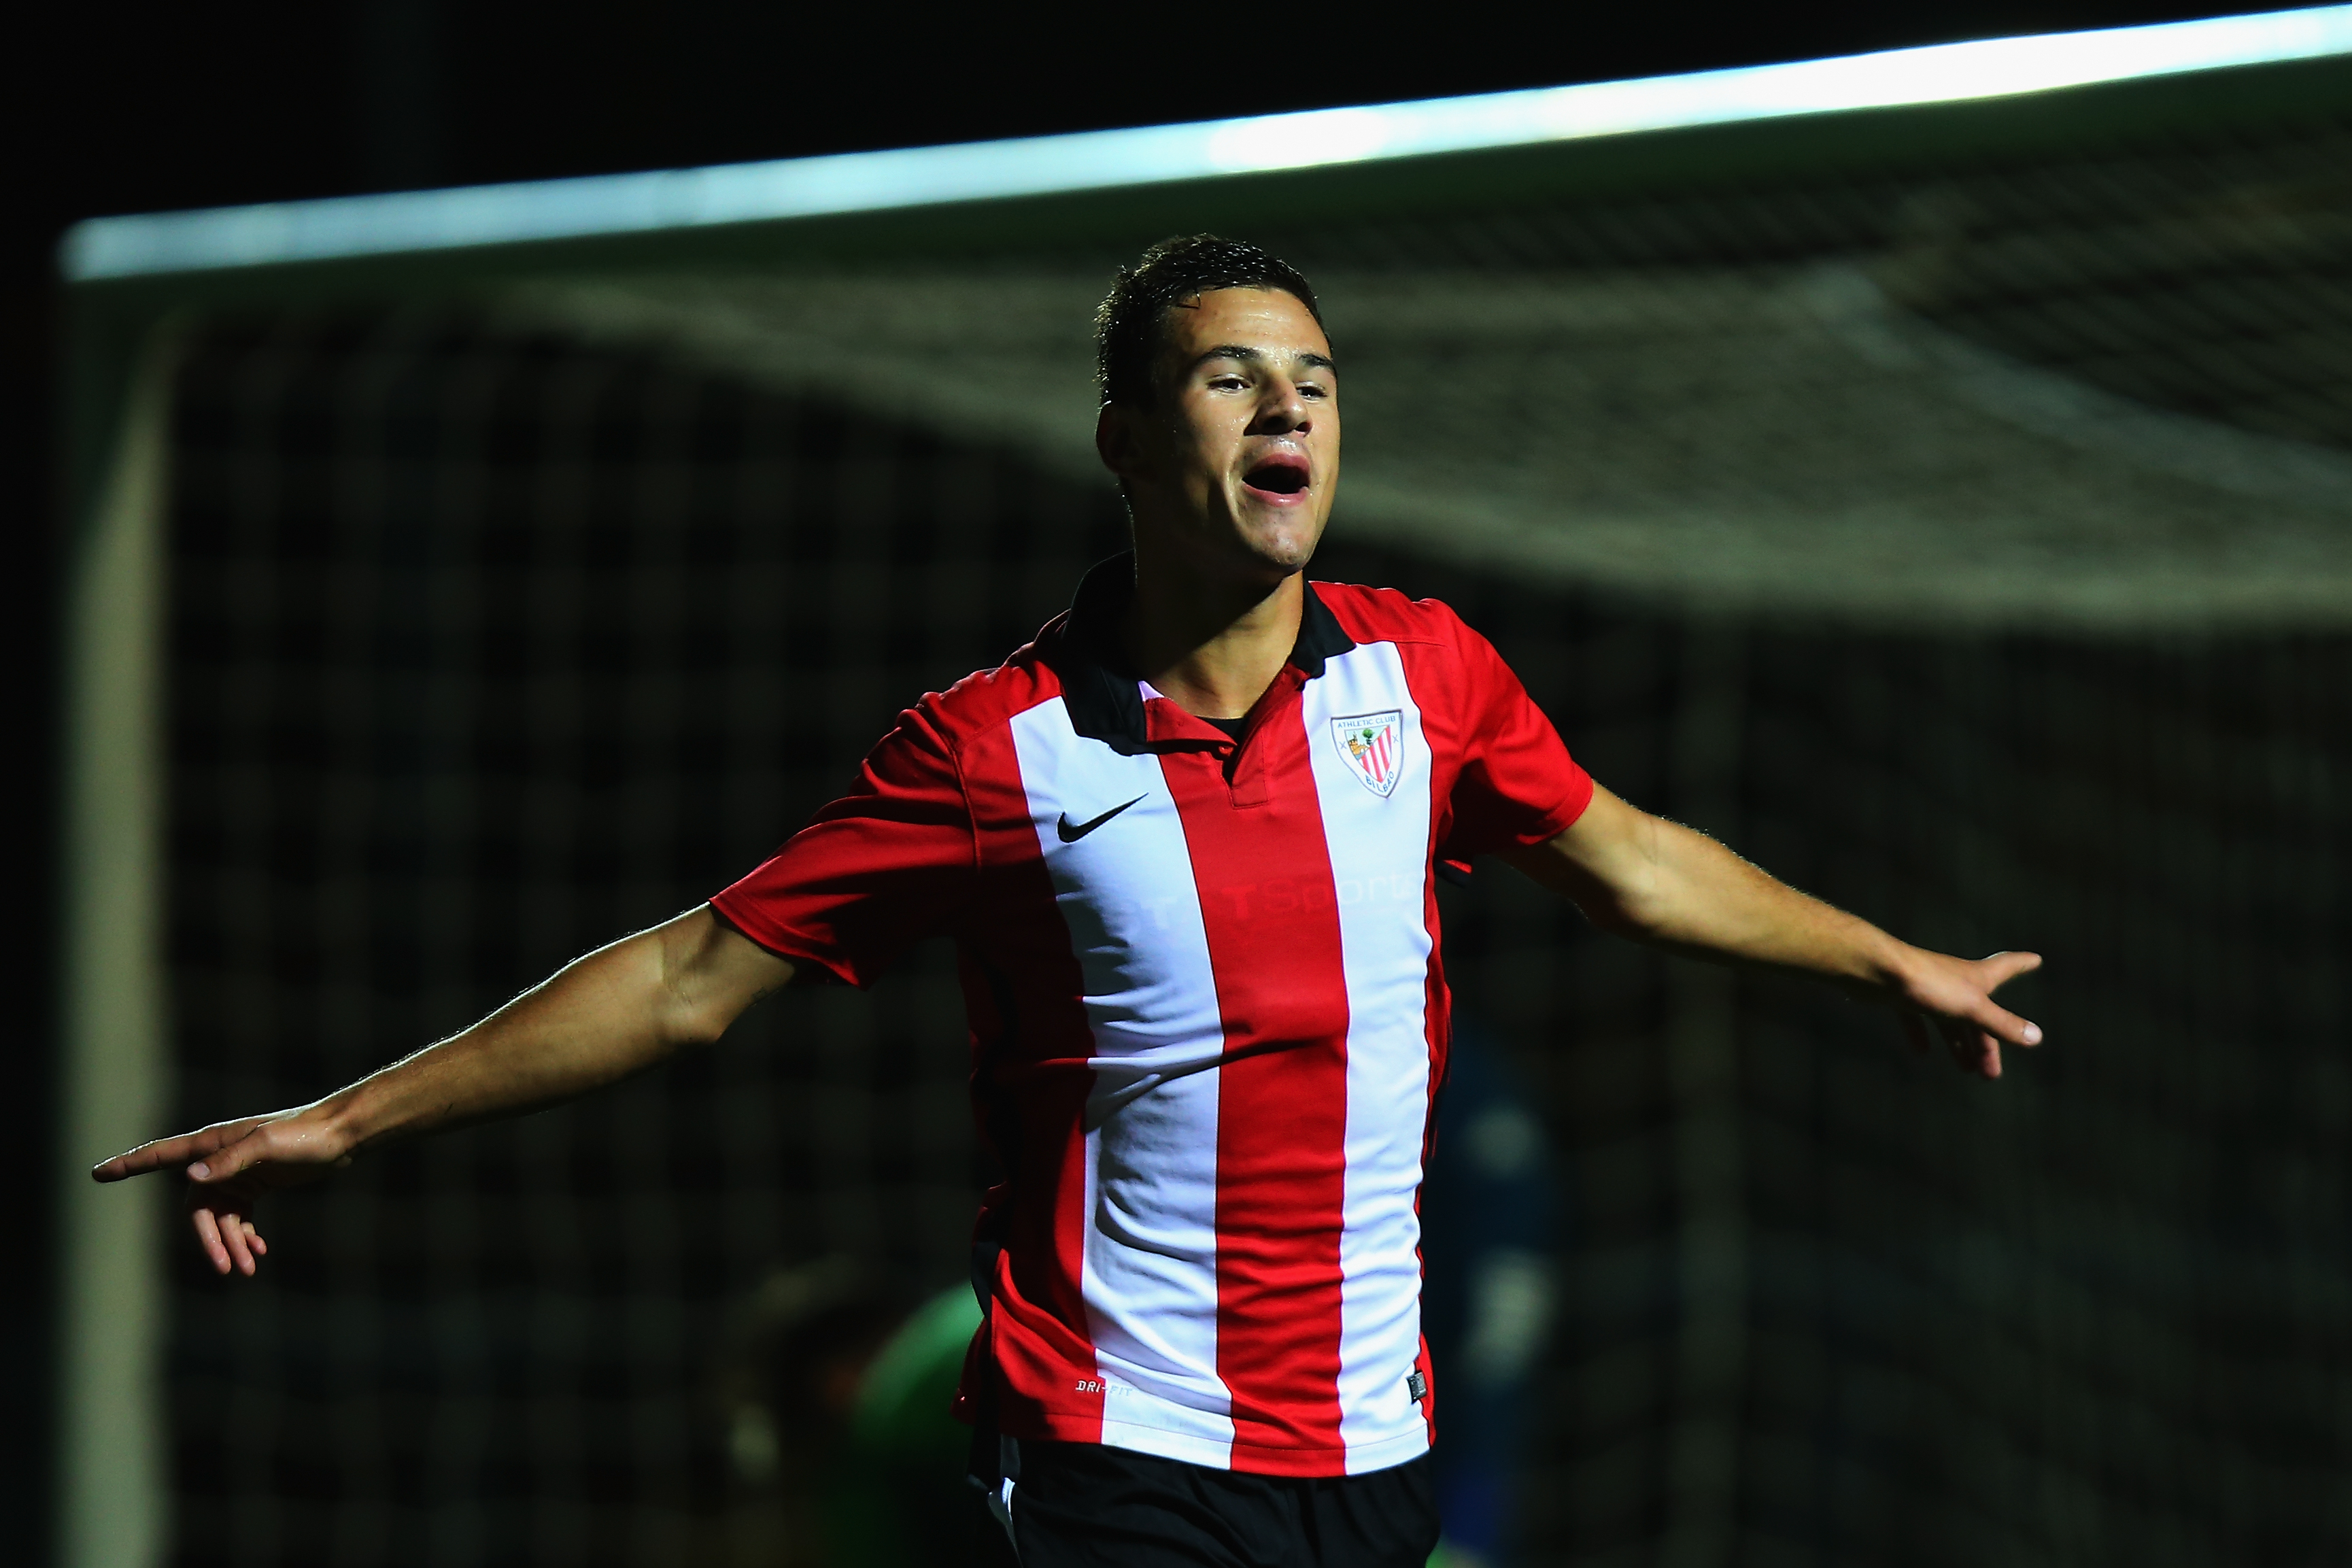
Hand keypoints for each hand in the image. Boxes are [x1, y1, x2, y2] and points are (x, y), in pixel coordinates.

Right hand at [92, 1108, 351, 1276]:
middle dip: (209, 1239)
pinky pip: (239, 1217)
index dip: (129, 1164)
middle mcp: (219, 1160)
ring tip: (249, 1269)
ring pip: (220, 1218)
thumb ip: (231, 1161)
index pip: (161, 1155)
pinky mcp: (256, 1185)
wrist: (340, 1136)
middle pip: (198, 1207)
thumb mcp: (268, 1145)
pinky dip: (244, 1237)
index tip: (97, 1173)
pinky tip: (258, 1253)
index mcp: (213, 1144)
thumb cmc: (304, 1135)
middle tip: (225, 1268)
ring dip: (230, 1244)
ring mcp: (237, 1174)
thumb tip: (191, 1177)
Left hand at [1887, 949, 2043, 1079]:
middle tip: (1990, 1073)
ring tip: (1967, 1069)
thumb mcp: (1972, 1008)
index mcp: (1976, 977)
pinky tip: (1922, 1052)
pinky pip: (1915, 1018)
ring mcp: (1927, 987)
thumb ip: (2002, 1024)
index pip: (2006, 966)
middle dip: (1986, 1043)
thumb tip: (2036, 1038)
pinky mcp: (1901, 995)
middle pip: (1978, 1013)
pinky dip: (1922, 1034)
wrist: (1876, 971)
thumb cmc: (1928, 984)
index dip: (2022, 963)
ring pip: (1949, 1019)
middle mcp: (1954, 980)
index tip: (2035, 958)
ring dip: (1959, 1044)